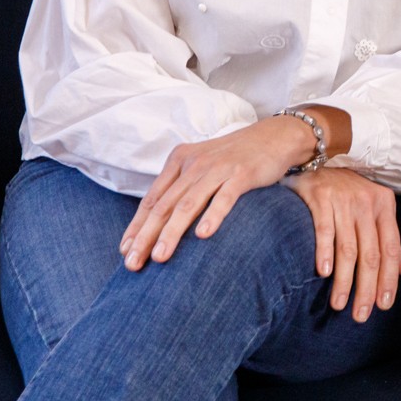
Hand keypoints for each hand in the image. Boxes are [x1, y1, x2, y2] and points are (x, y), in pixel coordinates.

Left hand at [118, 115, 314, 270]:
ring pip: (188, 204)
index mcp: (179, 162)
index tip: (126, 252)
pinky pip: (224, 197)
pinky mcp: (242, 173)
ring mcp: (218, 168)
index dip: (136, 227)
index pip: (152, 199)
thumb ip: (182, 187)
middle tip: (133, 263)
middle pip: (164, 205)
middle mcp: (194, 164)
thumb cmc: (235, 158)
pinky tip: (203, 235)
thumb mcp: (202, 167)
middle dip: (146, 236)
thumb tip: (159, 222)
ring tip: (160, 257)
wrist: (274, 136)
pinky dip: (212, 216)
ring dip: (171, 232)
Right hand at [286, 168, 400, 322]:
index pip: (391, 250)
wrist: (315, 156)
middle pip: (371, 254)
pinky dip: (325, 252)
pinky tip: (323, 273)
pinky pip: (324, 229)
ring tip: (339, 304)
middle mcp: (367, 203)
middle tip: (361, 315)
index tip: (384, 305)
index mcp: (385, 206)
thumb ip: (387, 239)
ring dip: (344, 280)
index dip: (389, 280)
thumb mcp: (372, 210)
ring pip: (349, 248)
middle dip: (367, 288)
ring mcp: (344, 199)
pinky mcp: (320, 197)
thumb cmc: (345, 191)